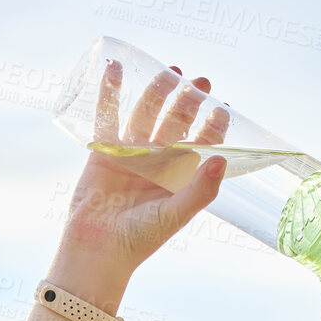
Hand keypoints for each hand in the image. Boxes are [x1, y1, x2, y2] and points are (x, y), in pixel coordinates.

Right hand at [56, 63, 231, 275]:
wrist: (98, 250)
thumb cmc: (140, 239)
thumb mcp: (176, 215)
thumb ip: (201, 190)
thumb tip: (222, 159)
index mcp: (179, 175)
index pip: (201, 143)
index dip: (213, 125)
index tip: (223, 107)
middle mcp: (158, 161)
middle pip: (176, 122)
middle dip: (188, 100)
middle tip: (200, 80)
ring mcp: (131, 153)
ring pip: (146, 114)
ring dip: (156, 91)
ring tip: (170, 71)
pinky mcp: (104, 151)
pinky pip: (108, 116)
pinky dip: (110, 93)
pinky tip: (115, 70)